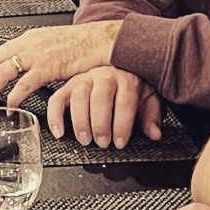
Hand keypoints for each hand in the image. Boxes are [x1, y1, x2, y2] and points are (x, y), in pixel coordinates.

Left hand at [0, 21, 119, 110]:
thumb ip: (38, 54)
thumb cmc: (83, 43)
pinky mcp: (47, 67)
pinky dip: (13, 97)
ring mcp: (36, 55)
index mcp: (29, 38)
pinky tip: (10, 106)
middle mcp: (29, 44)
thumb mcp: (53, 43)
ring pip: (3, 71)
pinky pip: (23, 84)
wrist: (101, 40)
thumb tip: (28, 67)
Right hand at [47, 66, 161, 147]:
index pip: (124, 101)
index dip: (122, 124)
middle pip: (100, 98)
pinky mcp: (69, 85)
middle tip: (102, 143)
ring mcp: (84, 79)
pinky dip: (55, 116)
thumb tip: (154, 133)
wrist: (121, 66)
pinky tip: (59, 132)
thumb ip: (151, 117)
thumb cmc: (133, 86)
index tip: (120, 142)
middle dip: (100, 124)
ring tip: (85, 139)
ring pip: (78, 97)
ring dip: (80, 121)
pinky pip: (57, 98)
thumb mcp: (148, 99)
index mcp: (126, 80)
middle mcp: (104, 76)